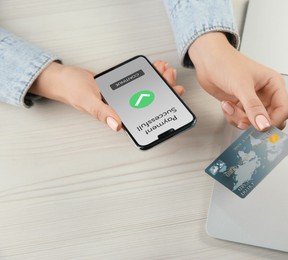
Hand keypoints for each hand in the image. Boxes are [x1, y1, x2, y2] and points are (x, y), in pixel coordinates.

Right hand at [29, 60, 183, 130]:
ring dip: (157, 79)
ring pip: (146, 89)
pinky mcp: (121, 88)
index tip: (173, 90)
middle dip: (163, 86)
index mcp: (118, 115)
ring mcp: (123, 98)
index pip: (146, 111)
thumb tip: (117, 126)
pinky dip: (147, 74)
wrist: (63, 79)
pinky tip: (155, 67)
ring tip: (165, 68)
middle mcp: (123, 108)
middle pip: (150, 99)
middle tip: (170, 74)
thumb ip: (102, 113)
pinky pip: (137, 81)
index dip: (162, 101)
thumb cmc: (72, 91)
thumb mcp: (87, 101)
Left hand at [188, 32, 287, 130]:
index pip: (283, 110)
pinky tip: (226, 104)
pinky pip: (241, 121)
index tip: (260, 127)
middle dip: (255, 123)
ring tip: (230, 106)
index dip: (273, 121)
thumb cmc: (226, 63)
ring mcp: (253, 101)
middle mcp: (266, 94)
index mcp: (274, 84)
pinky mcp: (241, 106)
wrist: (207, 60)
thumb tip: (264, 124)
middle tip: (244, 119)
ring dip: (239, 118)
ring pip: (253, 123)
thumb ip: (253, 107)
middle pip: (270, 119)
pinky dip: (232, 117)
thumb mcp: (242, 86)